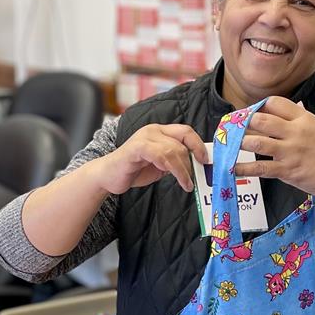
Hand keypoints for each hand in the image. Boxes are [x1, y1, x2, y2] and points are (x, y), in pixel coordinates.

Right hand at [93, 124, 207, 194]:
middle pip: (182, 140)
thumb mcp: (160, 166)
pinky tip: (180, 181)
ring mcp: (144, 137)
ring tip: (187, 184)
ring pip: (174, 149)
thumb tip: (194, 166)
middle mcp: (153, 130)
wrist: (108, 177)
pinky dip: (174, 169)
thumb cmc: (133, 171)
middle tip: (195, 178)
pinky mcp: (137, 148)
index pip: (185, 131)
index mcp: (160, 132)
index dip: (198, 144)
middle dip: (192, 161)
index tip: (205, 160)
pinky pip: (161, 156)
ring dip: (184, 169)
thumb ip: (174, 162)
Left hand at [234, 97, 314, 202]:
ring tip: (228, 144)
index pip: (275, 103)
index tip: (249, 113)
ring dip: (240, 143)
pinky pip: (261, 168)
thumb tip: (283, 109)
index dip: (259, 107)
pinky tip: (232, 168)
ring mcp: (291, 152)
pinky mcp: (288, 171)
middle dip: (243, 122)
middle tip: (231, 126)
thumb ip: (299, 119)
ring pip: (258, 142)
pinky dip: (244, 168)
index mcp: (303, 118)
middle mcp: (296, 132)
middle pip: (262, 120)